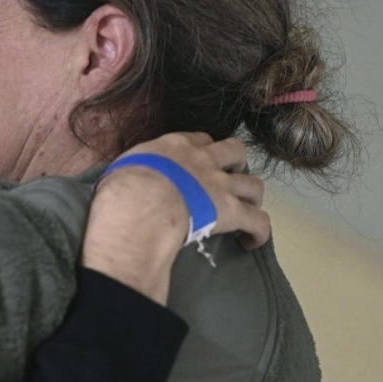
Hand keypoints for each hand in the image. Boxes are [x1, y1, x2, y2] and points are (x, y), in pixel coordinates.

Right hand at [83, 133, 269, 304]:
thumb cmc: (124, 185)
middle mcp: (204, 160)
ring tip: (244, 211)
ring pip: (254, 185)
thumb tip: (129, 176)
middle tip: (227, 181)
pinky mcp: (232, 211)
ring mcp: (221, 185)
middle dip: (236, 165)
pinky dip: (258, 231)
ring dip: (251, 198)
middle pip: (236, 151)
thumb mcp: (125, 165)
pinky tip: (251, 242)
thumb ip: (136, 166)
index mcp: (176, 146)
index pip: (200, 139)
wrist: (141, 203)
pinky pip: (258, 221)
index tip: (200, 163)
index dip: (205, 150)